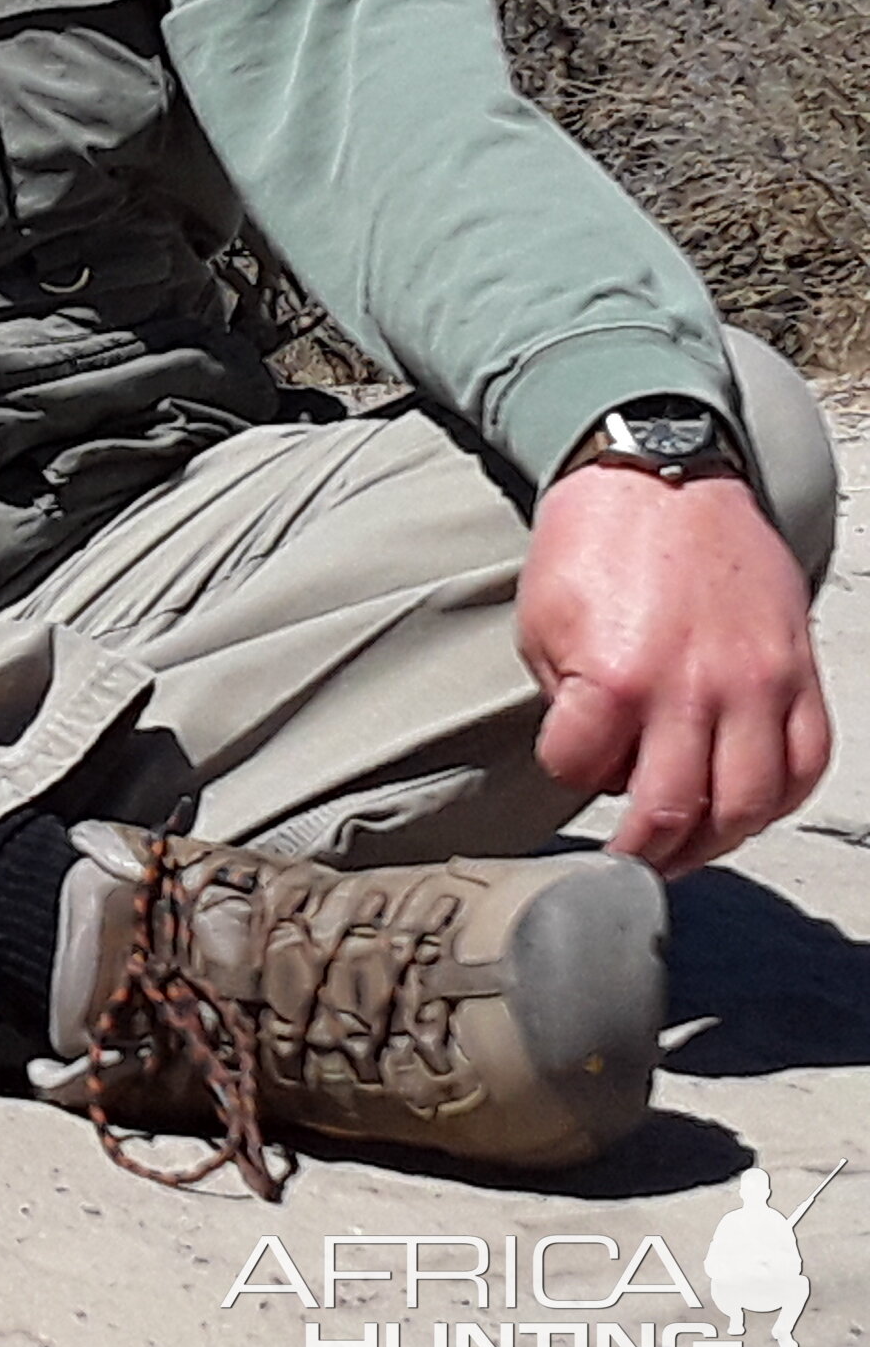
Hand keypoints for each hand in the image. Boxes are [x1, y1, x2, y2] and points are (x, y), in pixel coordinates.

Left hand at [520, 465, 829, 876]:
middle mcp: (694, 689)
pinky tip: (744, 808)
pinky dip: (777, 800)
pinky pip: (805, 763)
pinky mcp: (799, 672)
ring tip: (684, 852)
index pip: (581, 772)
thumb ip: (566, 701)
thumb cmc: (594, 545)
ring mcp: (757, 684)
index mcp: (615, 675)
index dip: (566, 778)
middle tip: (626, 869)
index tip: (568, 772)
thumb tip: (596, 763)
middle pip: (674, 812)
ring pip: (749, 804)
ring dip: (713, 844)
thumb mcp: (542, 621)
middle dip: (643, 854)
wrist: (665, 476)